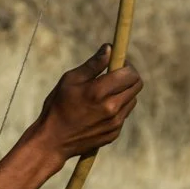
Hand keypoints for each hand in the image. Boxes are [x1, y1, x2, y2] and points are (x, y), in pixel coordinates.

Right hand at [36, 44, 141, 165]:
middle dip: (129, 76)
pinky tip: (99, 110)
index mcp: (99, 92)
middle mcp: (111, 108)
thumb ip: (93, 64)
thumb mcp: (70, 80)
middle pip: (136, 85)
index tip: (117, 63)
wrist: (52, 141)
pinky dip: (117, 108)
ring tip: (104, 94)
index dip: (126, 64)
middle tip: (115, 75)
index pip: (130, 73)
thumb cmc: (57, 106)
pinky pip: (124, 114)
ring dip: (123, 92)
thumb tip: (110, 48)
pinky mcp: (114, 133)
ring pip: (132, 100)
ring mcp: (115, 122)